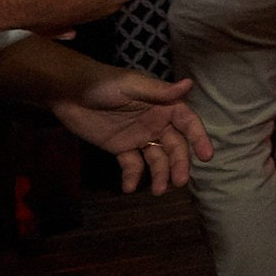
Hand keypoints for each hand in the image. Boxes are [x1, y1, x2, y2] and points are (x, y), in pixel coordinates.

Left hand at [48, 66, 212, 193]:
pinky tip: (129, 187)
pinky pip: (132, 165)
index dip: (199, 138)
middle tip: (179, 182)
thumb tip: (189, 84)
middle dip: (179, 164)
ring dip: (160, 174)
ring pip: (157, 158)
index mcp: (164, 106)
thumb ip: (160, 91)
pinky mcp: (121, 148)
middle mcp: (157, 123)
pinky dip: (133, 177)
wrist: (69, 93)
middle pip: (174, 146)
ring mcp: (139, 137)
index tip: (206, 156)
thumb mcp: (132, 86)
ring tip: (158, 191)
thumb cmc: (104, 84)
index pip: (188, 123)